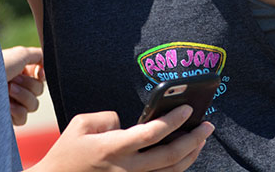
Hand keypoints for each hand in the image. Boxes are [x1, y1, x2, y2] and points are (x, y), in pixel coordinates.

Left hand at [2, 46, 44, 125]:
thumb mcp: (20, 53)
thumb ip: (38, 55)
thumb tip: (46, 62)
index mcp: (17, 69)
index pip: (40, 77)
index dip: (42, 76)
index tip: (38, 73)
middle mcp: (14, 85)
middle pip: (39, 90)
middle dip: (29, 85)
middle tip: (13, 79)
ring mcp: (10, 101)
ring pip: (33, 105)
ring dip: (23, 96)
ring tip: (7, 90)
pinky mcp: (6, 117)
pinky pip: (23, 118)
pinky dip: (17, 110)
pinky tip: (5, 105)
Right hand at [29, 105, 213, 171]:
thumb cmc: (67, 152)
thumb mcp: (81, 124)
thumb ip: (108, 117)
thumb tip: (127, 122)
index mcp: (113, 148)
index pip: (152, 133)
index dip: (173, 120)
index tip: (187, 108)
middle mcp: (126, 168)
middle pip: (169, 156)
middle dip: (193, 139)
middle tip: (208, 125)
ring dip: (190, 155)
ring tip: (201, 140)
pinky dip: (176, 169)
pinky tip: (184, 157)